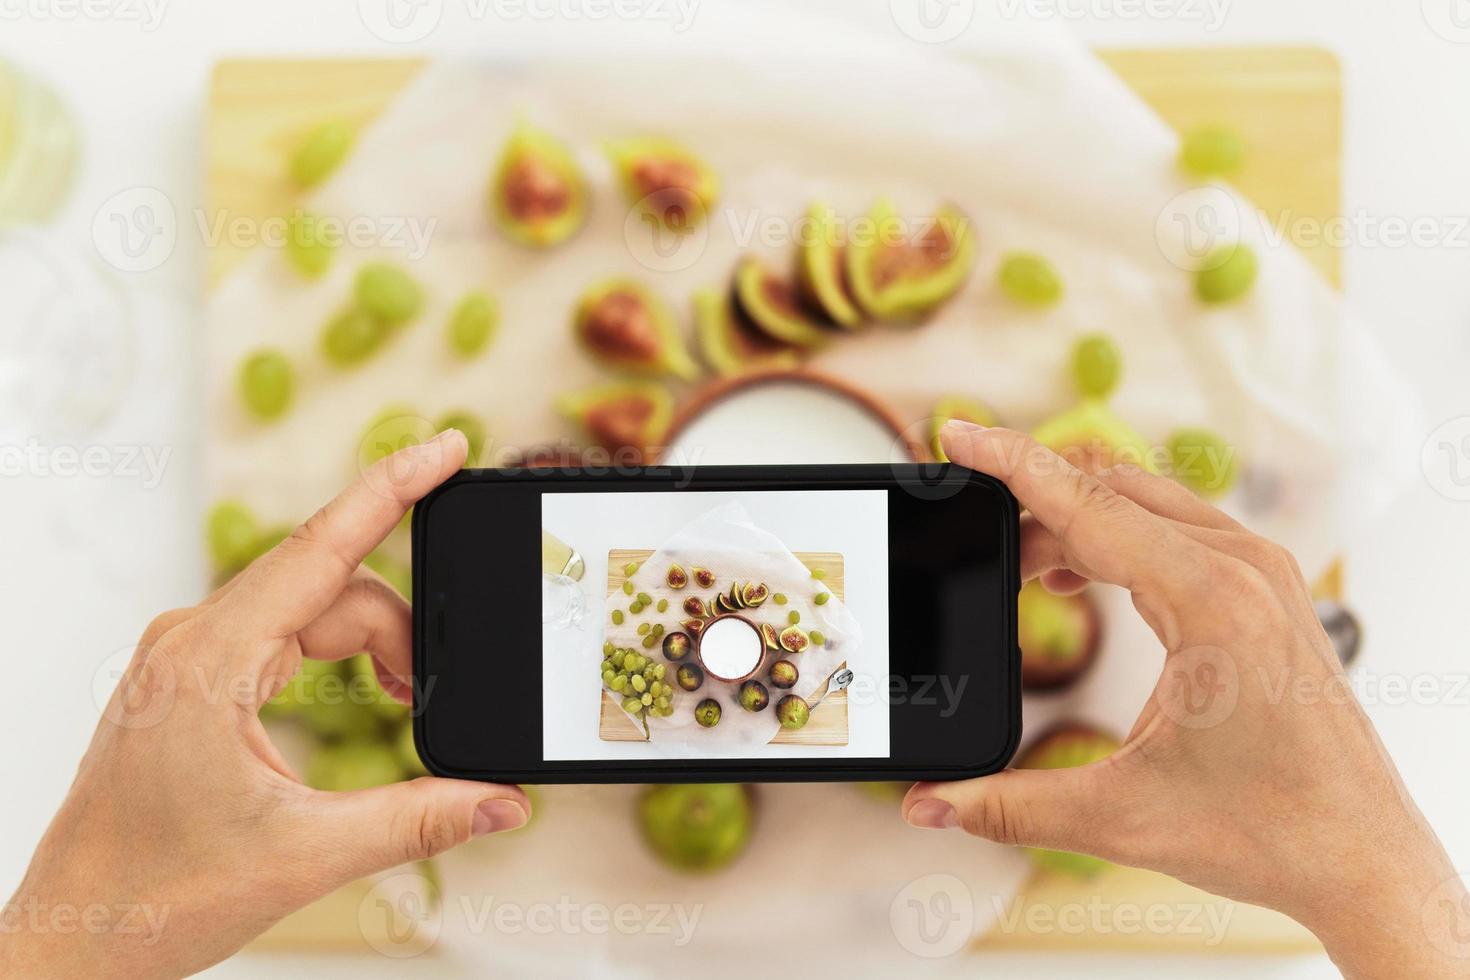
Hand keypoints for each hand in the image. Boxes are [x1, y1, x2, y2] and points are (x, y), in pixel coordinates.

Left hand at [0, 430, 529, 978]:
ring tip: (407, 706)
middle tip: (434, 700)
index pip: (320, 547)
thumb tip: (502, 800)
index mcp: (209, 660)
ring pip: (310, 611)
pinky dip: (338, 656)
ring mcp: (187, 657)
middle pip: (332, 588)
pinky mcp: (192, 679)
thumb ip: (418, 820)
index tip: (446, 447)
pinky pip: (283, 634)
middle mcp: (193, 640)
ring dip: (372, 649)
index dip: (392, 489)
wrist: (73, 940)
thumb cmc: (154, 895)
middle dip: (401, 633)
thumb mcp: (305, 855)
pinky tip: (367, 696)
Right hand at [904, 422, 1466, 978]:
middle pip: (1111, 487)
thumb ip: (1010, 806)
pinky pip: (1174, 529)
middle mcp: (1244, 568)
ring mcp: (1262, 573)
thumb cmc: (1269, 831)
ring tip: (1016, 563)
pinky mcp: (1265, 590)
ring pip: (1144, 503)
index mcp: (1211, 600)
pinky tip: (1075, 574)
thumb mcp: (1121, 817)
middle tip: (968, 525)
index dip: (1010, 463)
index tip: (955, 434)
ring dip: (1072, 518)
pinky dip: (1114, 537)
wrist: (1363, 857)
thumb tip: (929, 806)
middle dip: (1029, 496)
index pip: (1087, 503)